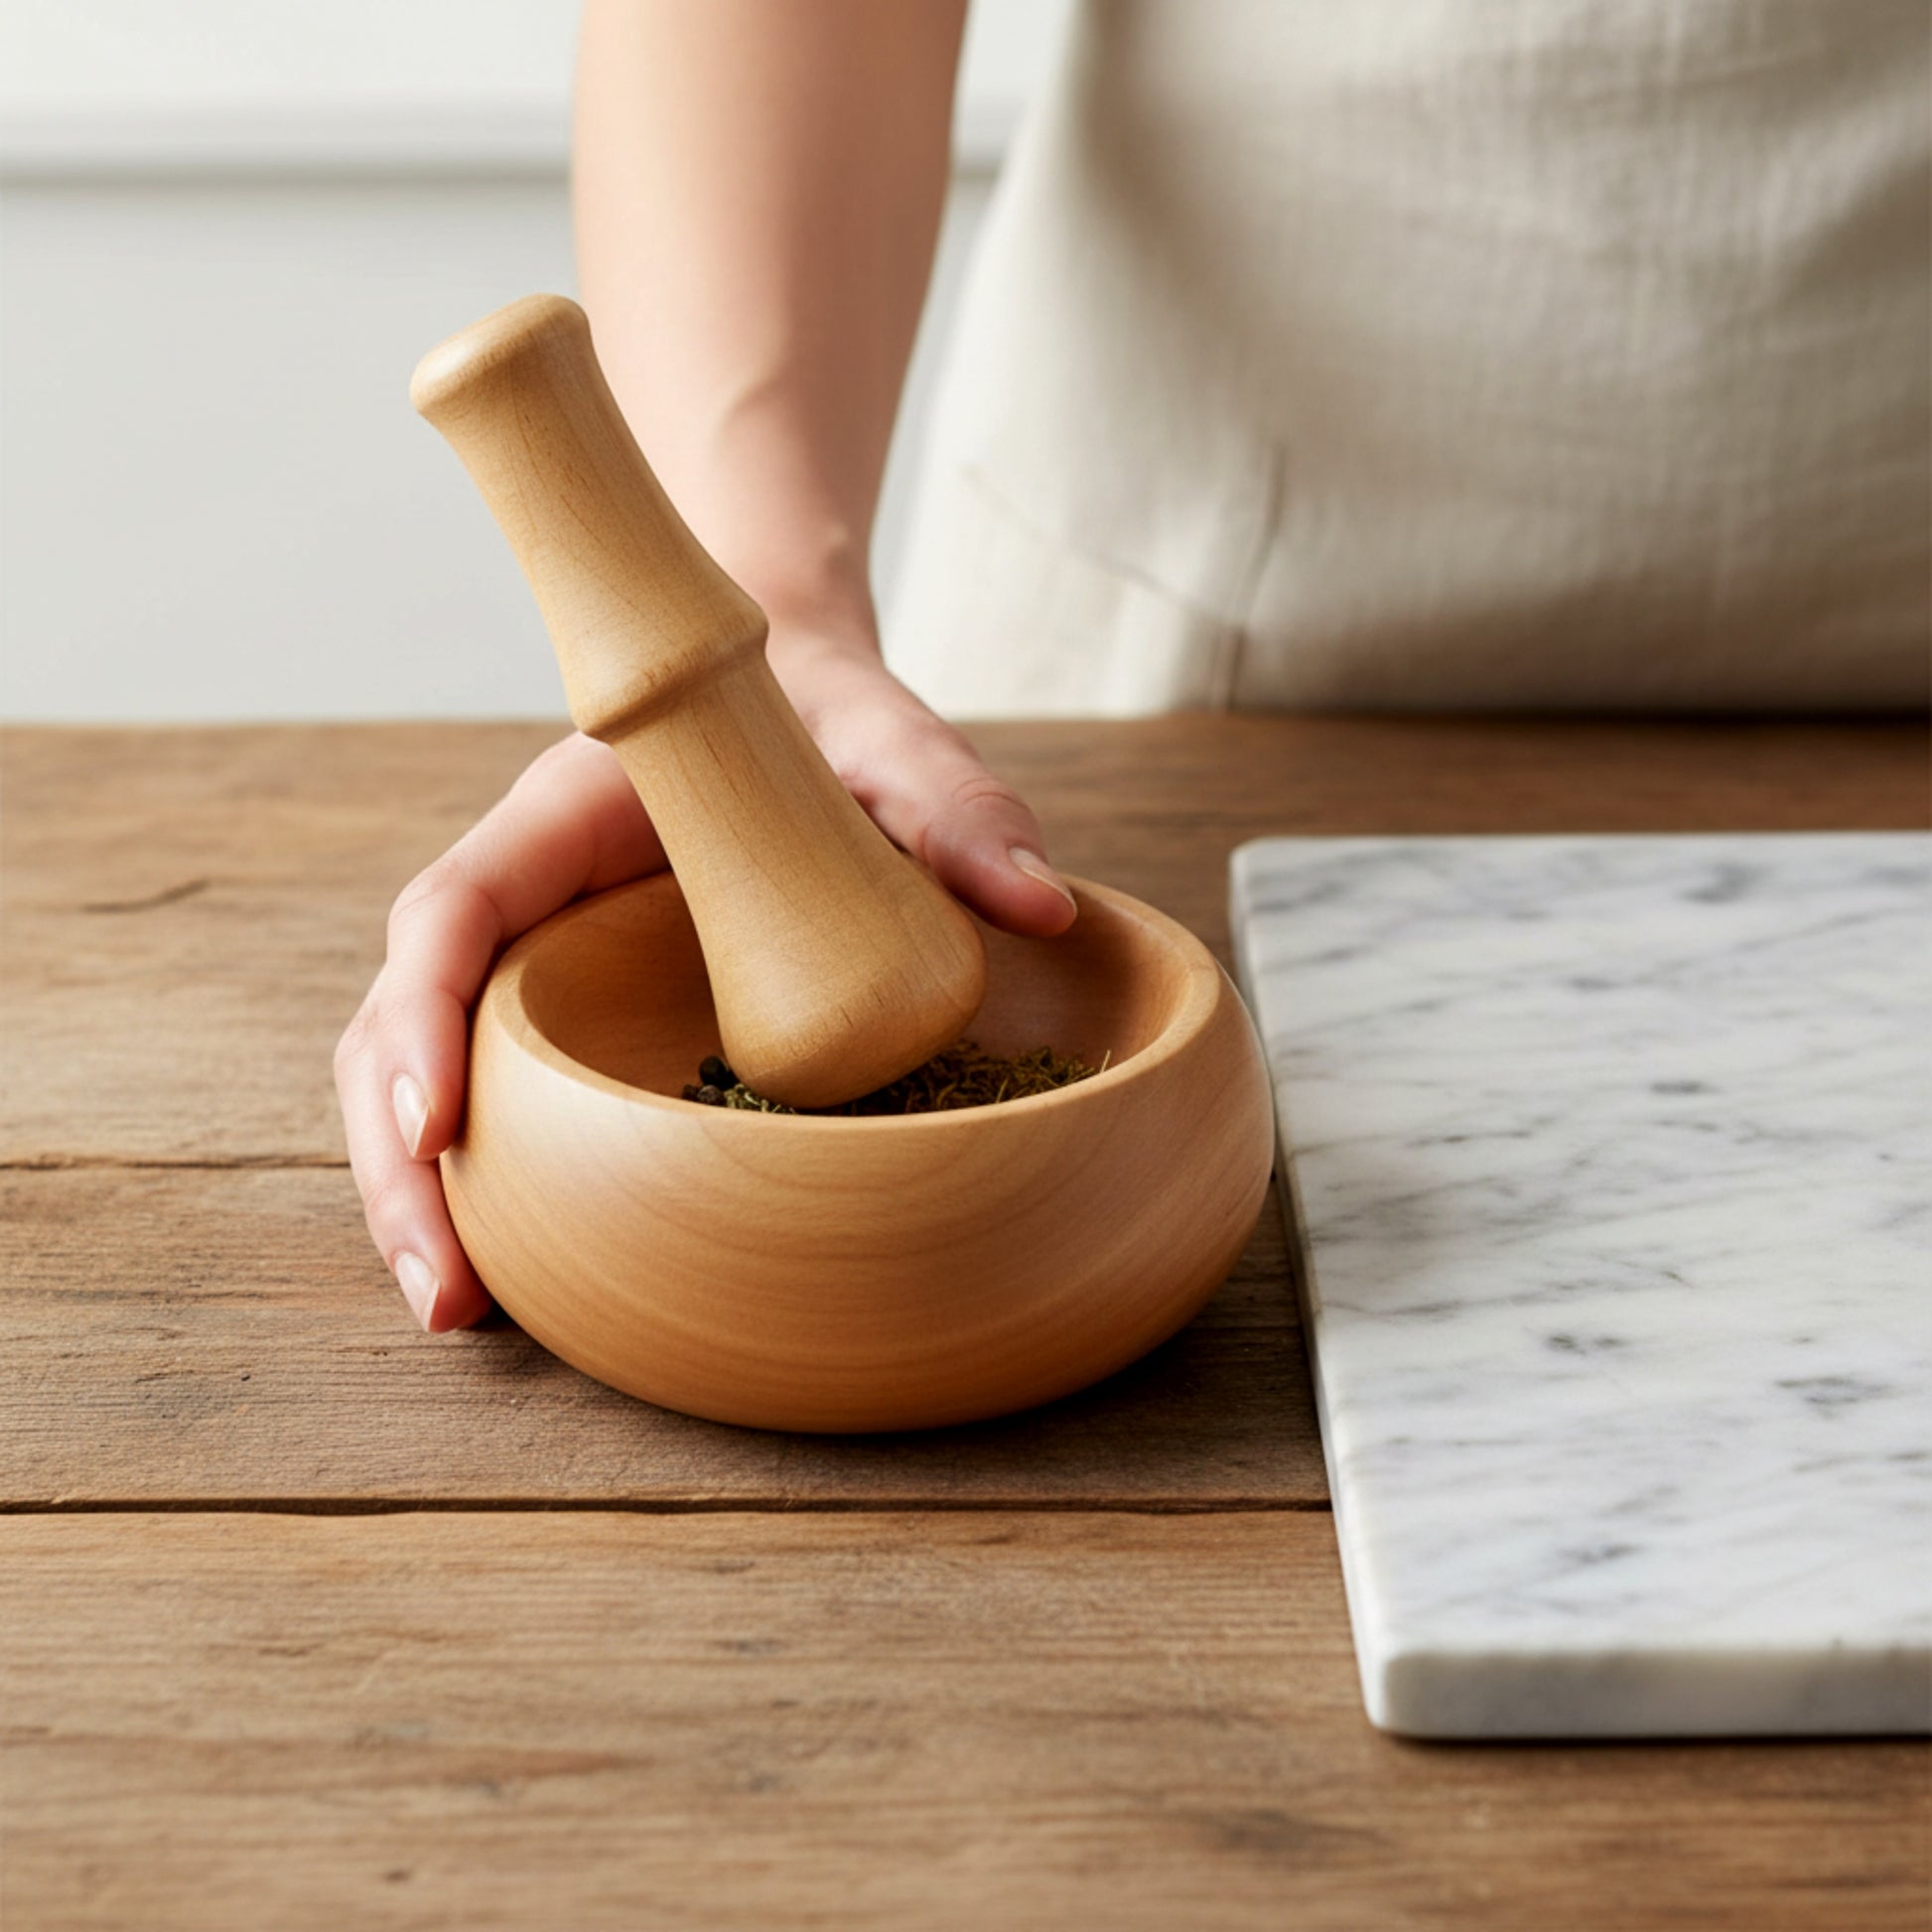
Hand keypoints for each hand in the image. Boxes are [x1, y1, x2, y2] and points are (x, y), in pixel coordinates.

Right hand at [335, 635, 1077, 1333]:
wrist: (805, 708)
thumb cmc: (829, 719)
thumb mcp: (895, 746)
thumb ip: (956, 809)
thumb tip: (1040, 905)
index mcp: (566, 814)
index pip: (453, 911)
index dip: (425, 1020)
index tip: (437, 1129)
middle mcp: (534, 895)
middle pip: (408, 1020)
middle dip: (400, 1162)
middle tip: (447, 1294)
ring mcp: (550, 961)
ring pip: (442, 1072)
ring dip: (430, 1195)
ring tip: (464, 1315)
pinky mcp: (586, 1014)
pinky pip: (517, 1094)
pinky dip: (504, 1179)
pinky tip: (529, 1275)